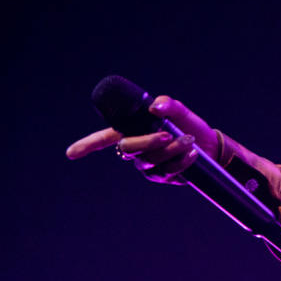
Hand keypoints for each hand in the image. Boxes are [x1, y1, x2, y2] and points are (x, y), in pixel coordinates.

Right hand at [65, 95, 218, 183]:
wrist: (209, 145)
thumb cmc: (189, 125)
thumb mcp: (180, 111)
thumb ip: (167, 104)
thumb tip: (156, 107)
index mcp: (131, 131)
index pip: (104, 139)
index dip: (87, 146)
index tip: (71, 154)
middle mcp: (135, 150)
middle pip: (128, 149)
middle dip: (148, 141)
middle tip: (169, 134)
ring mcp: (148, 165)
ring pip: (150, 160)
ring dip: (172, 150)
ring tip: (189, 140)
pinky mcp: (163, 176)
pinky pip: (167, 171)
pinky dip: (181, 161)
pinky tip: (192, 154)